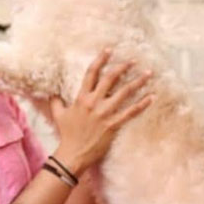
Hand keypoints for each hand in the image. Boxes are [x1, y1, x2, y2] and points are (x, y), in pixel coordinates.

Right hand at [50, 48, 153, 175]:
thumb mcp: (58, 114)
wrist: (73, 153)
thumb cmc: (66, 134)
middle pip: (111, 79)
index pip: (92, 73)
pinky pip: (131, 112)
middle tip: (133, 60)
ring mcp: (105, 113)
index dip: (100, 59)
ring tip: (148, 73)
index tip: (109, 50)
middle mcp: (94, 102)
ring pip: (125, 92)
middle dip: (123, 67)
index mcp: (82, 97)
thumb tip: (51, 92)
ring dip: (138, 82)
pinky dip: (143, 104)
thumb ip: (56, 101)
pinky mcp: (113, 124)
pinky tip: (152, 97)